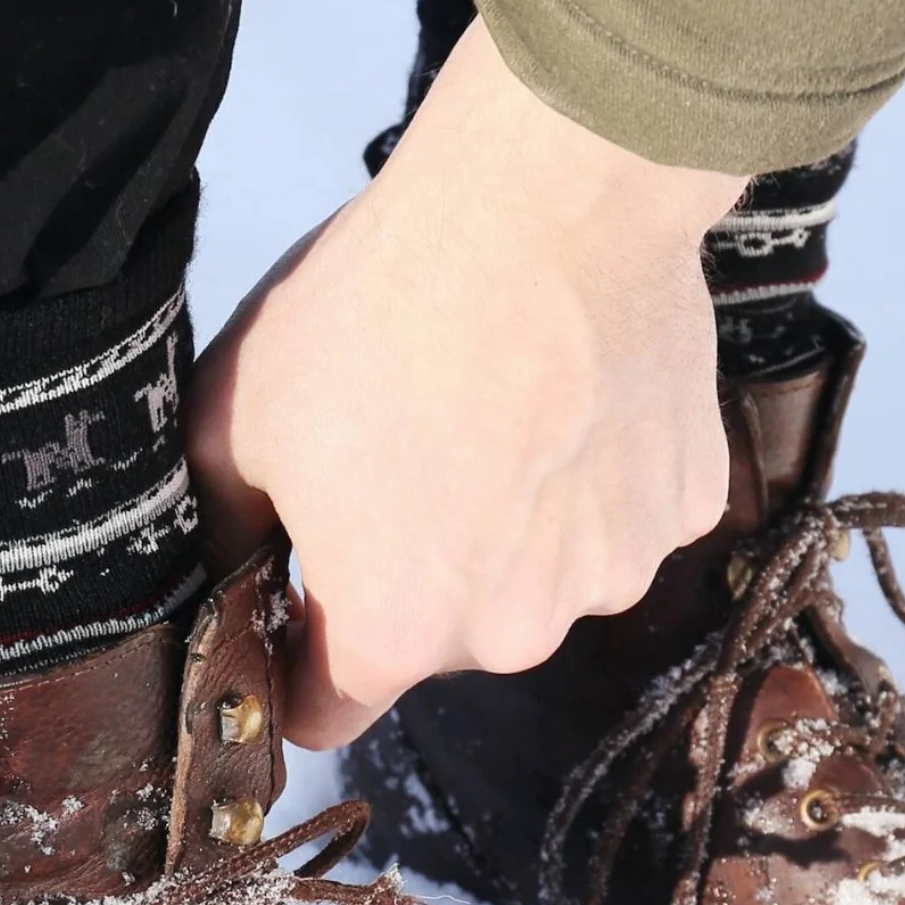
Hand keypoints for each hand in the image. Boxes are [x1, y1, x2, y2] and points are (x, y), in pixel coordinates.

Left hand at [186, 20, 744, 747]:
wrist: (552, 191)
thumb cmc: (381, 307)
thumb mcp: (238, 422)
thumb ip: (221, 531)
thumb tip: (218, 575)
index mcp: (395, 632)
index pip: (325, 713)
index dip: (293, 665)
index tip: (290, 613)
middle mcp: (514, 634)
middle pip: (436, 641)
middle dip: (406, 577)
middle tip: (396, 457)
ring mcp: (611, 572)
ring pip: (533, 581)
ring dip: (507, 529)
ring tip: (485, 414)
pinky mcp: (686, 505)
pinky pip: (615, 516)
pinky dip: (588, 477)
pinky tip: (562, 394)